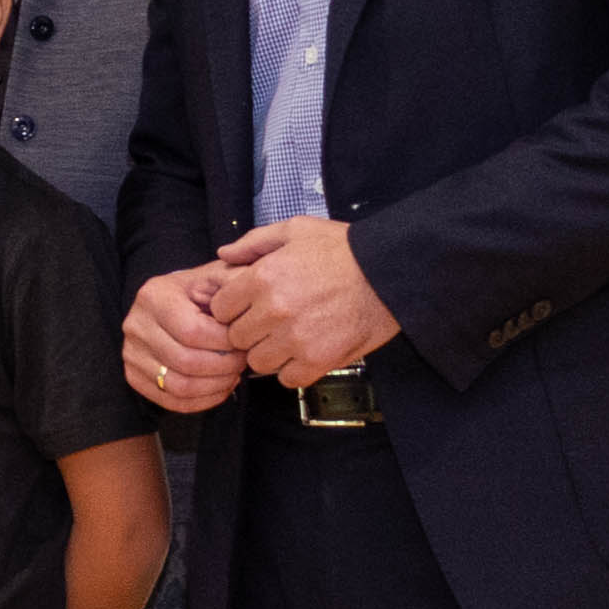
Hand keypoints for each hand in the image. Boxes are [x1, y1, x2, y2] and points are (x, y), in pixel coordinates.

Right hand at [124, 266, 240, 414]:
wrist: (173, 301)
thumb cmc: (201, 291)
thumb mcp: (218, 276)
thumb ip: (236, 280)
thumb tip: (251, 297)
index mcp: (154, 296)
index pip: (193, 331)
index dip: (226, 343)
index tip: (246, 341)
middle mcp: (135, 325)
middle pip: (185, 362)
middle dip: (224, 367)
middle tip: (244, 361)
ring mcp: (130, 353)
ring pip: (178, 386)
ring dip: (215, 387)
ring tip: (234, 375)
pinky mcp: (133, 375)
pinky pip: (170, 401)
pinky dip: (201, 401)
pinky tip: (220, 388)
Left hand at [211, 216, 401, 384]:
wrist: (389, 271)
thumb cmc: (343, 249)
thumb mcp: (296, 230)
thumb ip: (254, 242)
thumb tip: (223, 255)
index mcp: (262, 278)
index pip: (219, 309)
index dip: (232, 309)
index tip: (248, 307)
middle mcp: (274, 311)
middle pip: (237, 338)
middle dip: (249, 331)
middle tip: (269, 323)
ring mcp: (296, 339)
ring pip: (258, 362)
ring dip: (269, 352)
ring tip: (288, 338)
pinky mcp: (319, 360)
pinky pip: (288, 378)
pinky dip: (294, 369)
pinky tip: (305, 352)